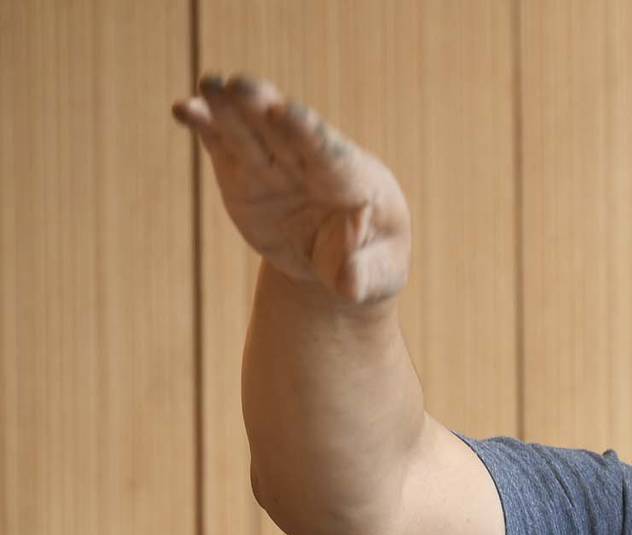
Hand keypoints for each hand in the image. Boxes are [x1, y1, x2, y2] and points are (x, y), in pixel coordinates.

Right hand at [171, 72, 410, 307]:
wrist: (340, 258)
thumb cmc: (372, 262)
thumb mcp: (379, 276)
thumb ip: (363, 275)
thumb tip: (348, 283)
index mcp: (355, 181)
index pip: (330, 155)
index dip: (308, 134)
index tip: (285, 113)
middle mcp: (311, 164)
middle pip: (284, 133)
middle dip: (262, 109)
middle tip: (241, 86)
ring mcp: (275, 166)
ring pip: (250, 132)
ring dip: (228, 109)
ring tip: (209, 85)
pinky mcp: (243, 172)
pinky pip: (222, 144)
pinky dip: (204, 126)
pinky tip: (183, 109)